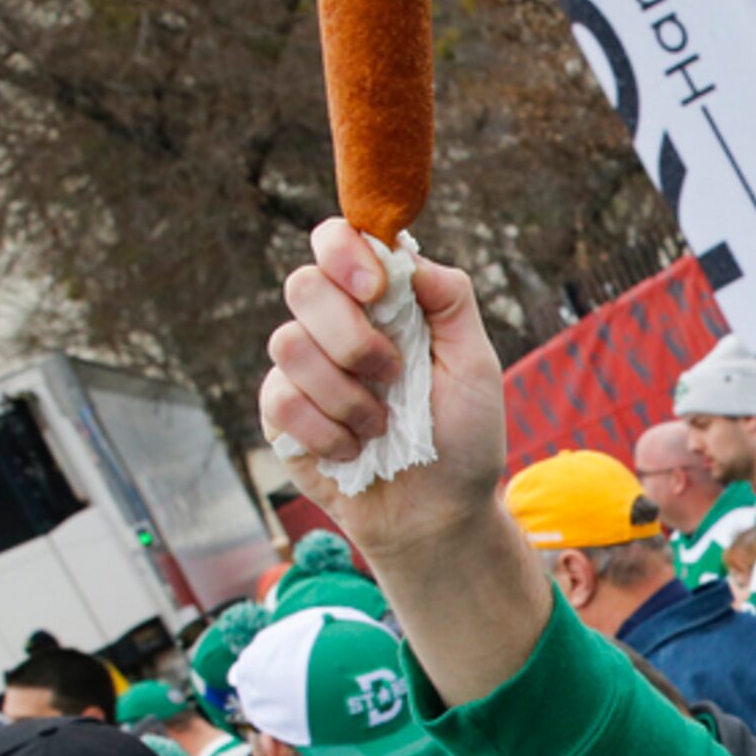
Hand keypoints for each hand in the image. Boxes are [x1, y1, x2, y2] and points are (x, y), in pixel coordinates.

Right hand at [260, 219, 508, 556]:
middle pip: (303, 286)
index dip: (345, 253)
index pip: (336, 243)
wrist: (439, 513)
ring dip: (347, 394)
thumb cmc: (463, 437)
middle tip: (391, 373)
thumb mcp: (475, 364)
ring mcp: (303, 370)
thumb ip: (449, 300)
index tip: (376, 290)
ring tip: (381, 425)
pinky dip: (328, 430)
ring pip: (288, 344)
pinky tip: (354, 450)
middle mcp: (334, 327)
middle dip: (351, 335)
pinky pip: (280, 400)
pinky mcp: (280, 415)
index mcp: (380, 304)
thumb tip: (405, 256)